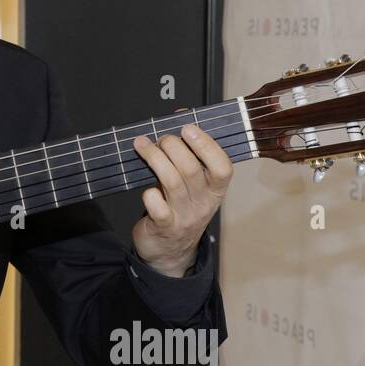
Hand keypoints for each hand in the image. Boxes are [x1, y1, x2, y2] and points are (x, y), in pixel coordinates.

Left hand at [130, 124, 232, 276]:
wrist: (169, 250)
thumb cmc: (179, 208)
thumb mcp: (192, 184)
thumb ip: (189, 152)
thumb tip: (180, 115)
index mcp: (214, 191)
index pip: (223, 168)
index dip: (207, 145)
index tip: (188, 128)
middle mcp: (202, 203)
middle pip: (191, 169)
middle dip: (172, 146)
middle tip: (160, 139)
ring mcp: (184, 216)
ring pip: (171, 181)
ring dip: (154, 158)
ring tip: (142, 145)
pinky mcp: (164, 227)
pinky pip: (157, 206)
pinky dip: (149, 193)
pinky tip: (145, 187)